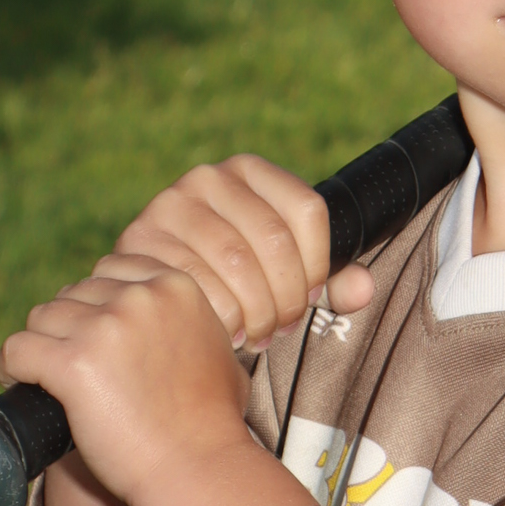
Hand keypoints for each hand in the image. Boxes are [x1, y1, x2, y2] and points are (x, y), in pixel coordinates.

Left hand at [0, 262, 250, 505]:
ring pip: (42, 318)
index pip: (109, 272)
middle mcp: (140, 297)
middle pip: (73, 294)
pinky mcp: (72, 363)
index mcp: (175, 287)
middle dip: (67, 328)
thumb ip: (193, 325)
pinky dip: (12, 368)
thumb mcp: (220, 354)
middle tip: (70, 366)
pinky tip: (17, 382)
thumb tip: (172, 324)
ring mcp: (104, 328)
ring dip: (40, 345)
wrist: (198, 469)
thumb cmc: (212, 425)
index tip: (92, 336)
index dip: (94, 305)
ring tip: (43, 378)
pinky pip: (18, 349)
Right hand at [94, 154, 374, 345]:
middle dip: (288, 297)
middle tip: (283, 327)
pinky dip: (223, 317)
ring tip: (259, 334)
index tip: (311, 297)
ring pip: (238, 265)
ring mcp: (169, 205)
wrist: (156, 290)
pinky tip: (228, 331)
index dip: (319, 265)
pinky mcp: (140, 241)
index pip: (308, 210)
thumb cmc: (233, 281)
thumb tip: (364, 289)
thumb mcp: (286, 274)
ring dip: (258, 312)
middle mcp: (208, 177)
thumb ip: (332, 282)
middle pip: (275, 240)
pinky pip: (199, 285)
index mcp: (250, 171)